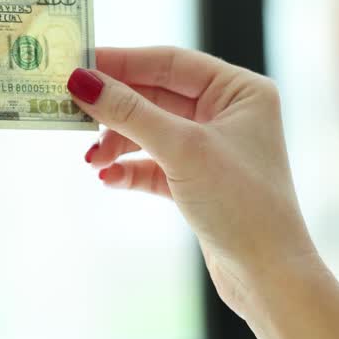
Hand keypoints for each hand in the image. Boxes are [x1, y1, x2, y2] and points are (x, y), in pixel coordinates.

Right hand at [68, 47, 320, 317]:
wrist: (268, 276)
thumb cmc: (241, 202)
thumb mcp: (181, 149)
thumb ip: (130, 112)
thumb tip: (82, 80)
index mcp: (240, 90)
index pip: (170, 62)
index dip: (122, 62)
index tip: (77, 65)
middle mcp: (229, 113)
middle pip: (156, 95)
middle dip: (114, 109)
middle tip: (70, 110)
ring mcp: (213, 148)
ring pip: (151, 131)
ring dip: (118, 142)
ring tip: (91, 159)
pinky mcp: (199, 181)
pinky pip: (154, 164)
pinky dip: (130, 169)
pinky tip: (108, 179)